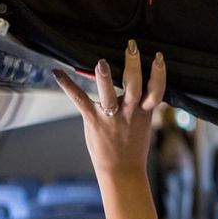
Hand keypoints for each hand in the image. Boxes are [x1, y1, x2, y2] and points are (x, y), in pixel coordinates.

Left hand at [53, 39, 165, 176]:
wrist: (122, 171)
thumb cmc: (133, 147)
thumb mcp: (143, 124)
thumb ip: (142, 105)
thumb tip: (145, 88)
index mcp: (144, 112)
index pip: (156, 90)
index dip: (159, 74)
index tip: (159, 57)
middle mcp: (129, 112)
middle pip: (135, 86)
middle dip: (134, 66)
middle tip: (132, 47)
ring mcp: (111, 117)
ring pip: (108, 95)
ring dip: (105, 79)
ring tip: (101, 63)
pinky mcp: (93, 120)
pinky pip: (80, 100)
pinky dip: (68, 85)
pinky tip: (58, 72)